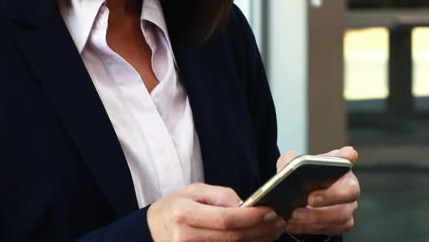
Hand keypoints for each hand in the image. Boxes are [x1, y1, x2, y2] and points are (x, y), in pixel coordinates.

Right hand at [147, 182, 285, 240]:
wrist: (149, 231)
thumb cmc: (173, 208)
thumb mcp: (192, 191)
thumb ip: (220, 195)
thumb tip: (244, 204)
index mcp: (183, 214)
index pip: (224, 219)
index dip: (250, 217)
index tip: (270, 212)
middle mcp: (184, 237)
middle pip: (230, 238)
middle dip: (259, 231)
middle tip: (279, 223)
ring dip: (255, 241)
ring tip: (273, 232)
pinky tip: (256, 240)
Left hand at [276, 146, 359, 236]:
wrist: (300, 198)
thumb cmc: (303, 177)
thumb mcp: (294, 163)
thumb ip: (291, 160)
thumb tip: (290, 162)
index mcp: (339, 167)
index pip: (348, 159)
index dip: (346, 158)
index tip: (338, 163)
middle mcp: (348, 187)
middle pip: (350, 193)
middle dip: (330, 197)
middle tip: (309, 199)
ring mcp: (347, 208)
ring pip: (341, 216)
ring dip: (317, 217)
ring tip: (295, 215)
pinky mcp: (339, 225)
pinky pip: (329, 229)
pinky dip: (309, 228)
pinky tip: (293, 224)